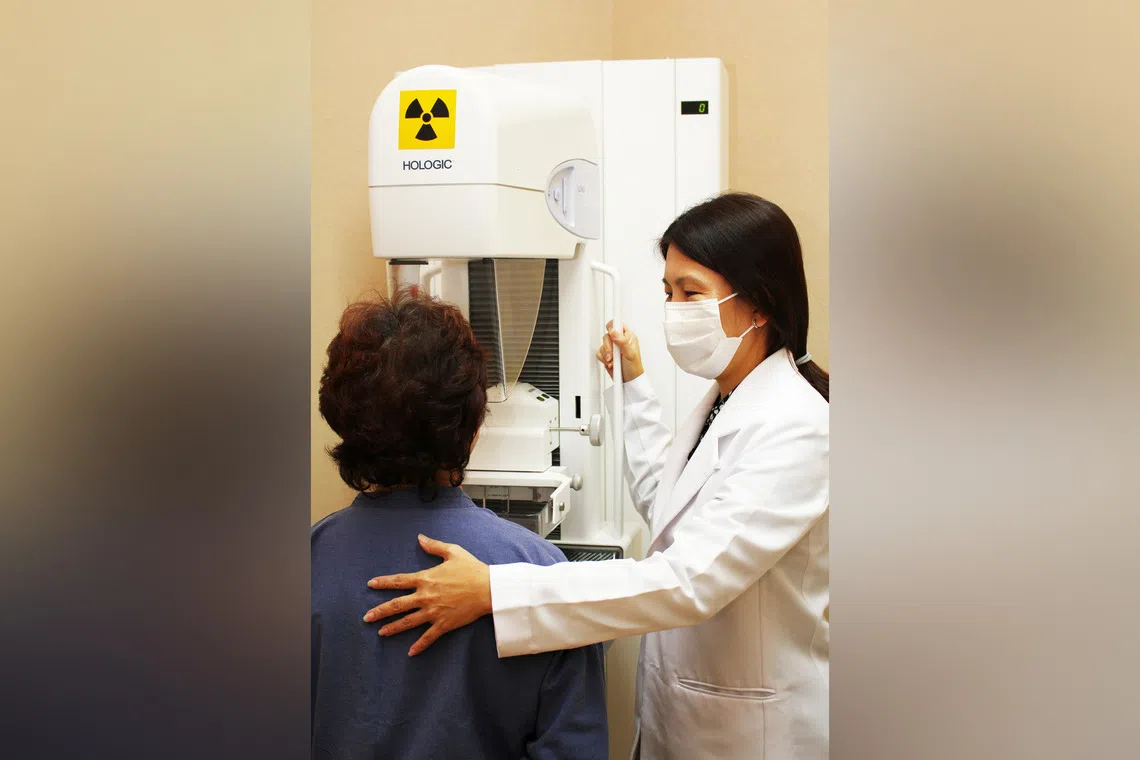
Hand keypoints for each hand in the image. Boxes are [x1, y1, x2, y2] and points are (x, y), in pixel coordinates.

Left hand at [363, 535, 491, 655]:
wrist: (488, 588)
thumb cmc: (472, 569)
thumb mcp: (453, 552)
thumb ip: (434, 546)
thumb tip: (420, 538)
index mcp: (426, 578)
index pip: (399, 581)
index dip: (383, 583)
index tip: (370, 585)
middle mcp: (426, 596)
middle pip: (398, 605)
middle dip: (380, 611)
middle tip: (366, 617)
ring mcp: (434, 612)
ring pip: (408, 622)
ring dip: (393, 627)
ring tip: (380, 632)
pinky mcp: (444, 624)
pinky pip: (428, 637)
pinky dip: (419, 645)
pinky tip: (410, 652)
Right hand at [596, 321, 644, 381]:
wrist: (629, 380)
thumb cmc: (634, 367)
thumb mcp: (630, 354)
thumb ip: (622, 341)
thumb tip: (614, 332)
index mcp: (628, 337)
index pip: (618, 324)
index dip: (612, 327)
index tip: (611, 332)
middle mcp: (619, 340)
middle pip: (607, 335)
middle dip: (608, 346)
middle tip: (613, 354)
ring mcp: (613, 348)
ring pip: (602, 344)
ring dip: (606, 354)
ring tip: (612, 361)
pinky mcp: (607, 355)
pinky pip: (599, 353)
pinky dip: (603, 358)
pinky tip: (610, 363)